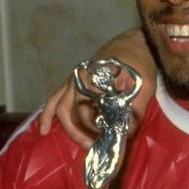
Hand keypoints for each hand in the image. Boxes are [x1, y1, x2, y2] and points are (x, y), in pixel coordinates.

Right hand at [38, 29, 156, 144]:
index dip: (96, 128)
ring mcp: (73, 80)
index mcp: (93, 79)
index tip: (111, 137)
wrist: (134, 44)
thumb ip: (136, 110)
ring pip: (59, 107)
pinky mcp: (72, 82)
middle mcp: (78, 79)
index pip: (86, 111)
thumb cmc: (139, 63)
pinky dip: (47, 115)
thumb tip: (127, 133)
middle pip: (69, 112)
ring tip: (83, 144)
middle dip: (80, 132)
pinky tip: (43, 130)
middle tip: (95, 145)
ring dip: (67, 128)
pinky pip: (54, 99)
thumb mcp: (144, 87)